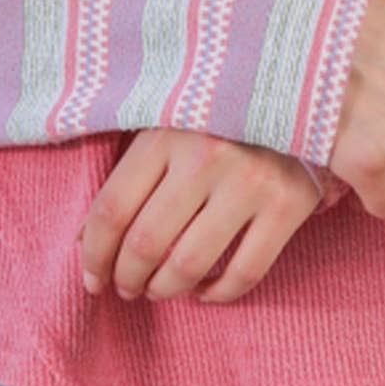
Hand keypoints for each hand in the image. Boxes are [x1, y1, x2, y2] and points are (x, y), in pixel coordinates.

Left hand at [75, 129, 322, 306]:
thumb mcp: (166, 125)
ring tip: (159, 290)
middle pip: (146, 243)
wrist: (300, 91)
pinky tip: (204, 289)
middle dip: (126, 278)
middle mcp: (206, 156)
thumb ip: (128, 175)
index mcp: (167, 131)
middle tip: (126, 288)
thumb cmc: (217, 115)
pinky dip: (217, 294)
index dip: (93, 254)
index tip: (91, 277)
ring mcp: (250, 181)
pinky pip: (245, 273)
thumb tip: (84, 240)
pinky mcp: (288, 204)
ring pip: (189, 265)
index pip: (112, 208)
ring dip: (165, 290)